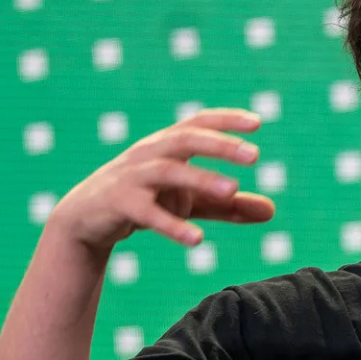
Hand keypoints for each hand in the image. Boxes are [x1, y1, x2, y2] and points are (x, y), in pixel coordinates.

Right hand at [47, 108, 275, 254]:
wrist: (87, 218)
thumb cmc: (146, 200)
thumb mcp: (189, 201)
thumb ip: (228, 206)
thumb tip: (273, 211)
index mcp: (168, 145)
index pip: (198, 123)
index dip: (226, 119)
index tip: (258, 121)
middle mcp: (150, 154)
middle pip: (186, 140)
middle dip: (219, 144)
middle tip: (254, 155)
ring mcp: (132, 177)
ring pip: (169, 172)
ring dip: (201, 179)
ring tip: (233, 189)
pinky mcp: (118, 204)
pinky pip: (147, 213)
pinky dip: (171, 225)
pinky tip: (197, 240)